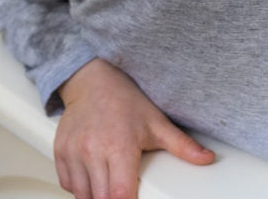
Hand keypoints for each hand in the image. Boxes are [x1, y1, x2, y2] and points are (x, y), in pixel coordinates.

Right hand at [55, 59, 214, 198]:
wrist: (92, 80)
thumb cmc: (123, 100)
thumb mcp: (156, 122)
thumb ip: (181, 145)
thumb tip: (207, 158)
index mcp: (118, 146)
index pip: (119, 194)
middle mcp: (92, 150)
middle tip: (123, 192)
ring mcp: (74, 151)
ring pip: (81, 195)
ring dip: (95, 197)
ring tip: (108, 187)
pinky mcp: (60, 151)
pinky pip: (66, 184)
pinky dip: (78, 188)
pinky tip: (91, 178)